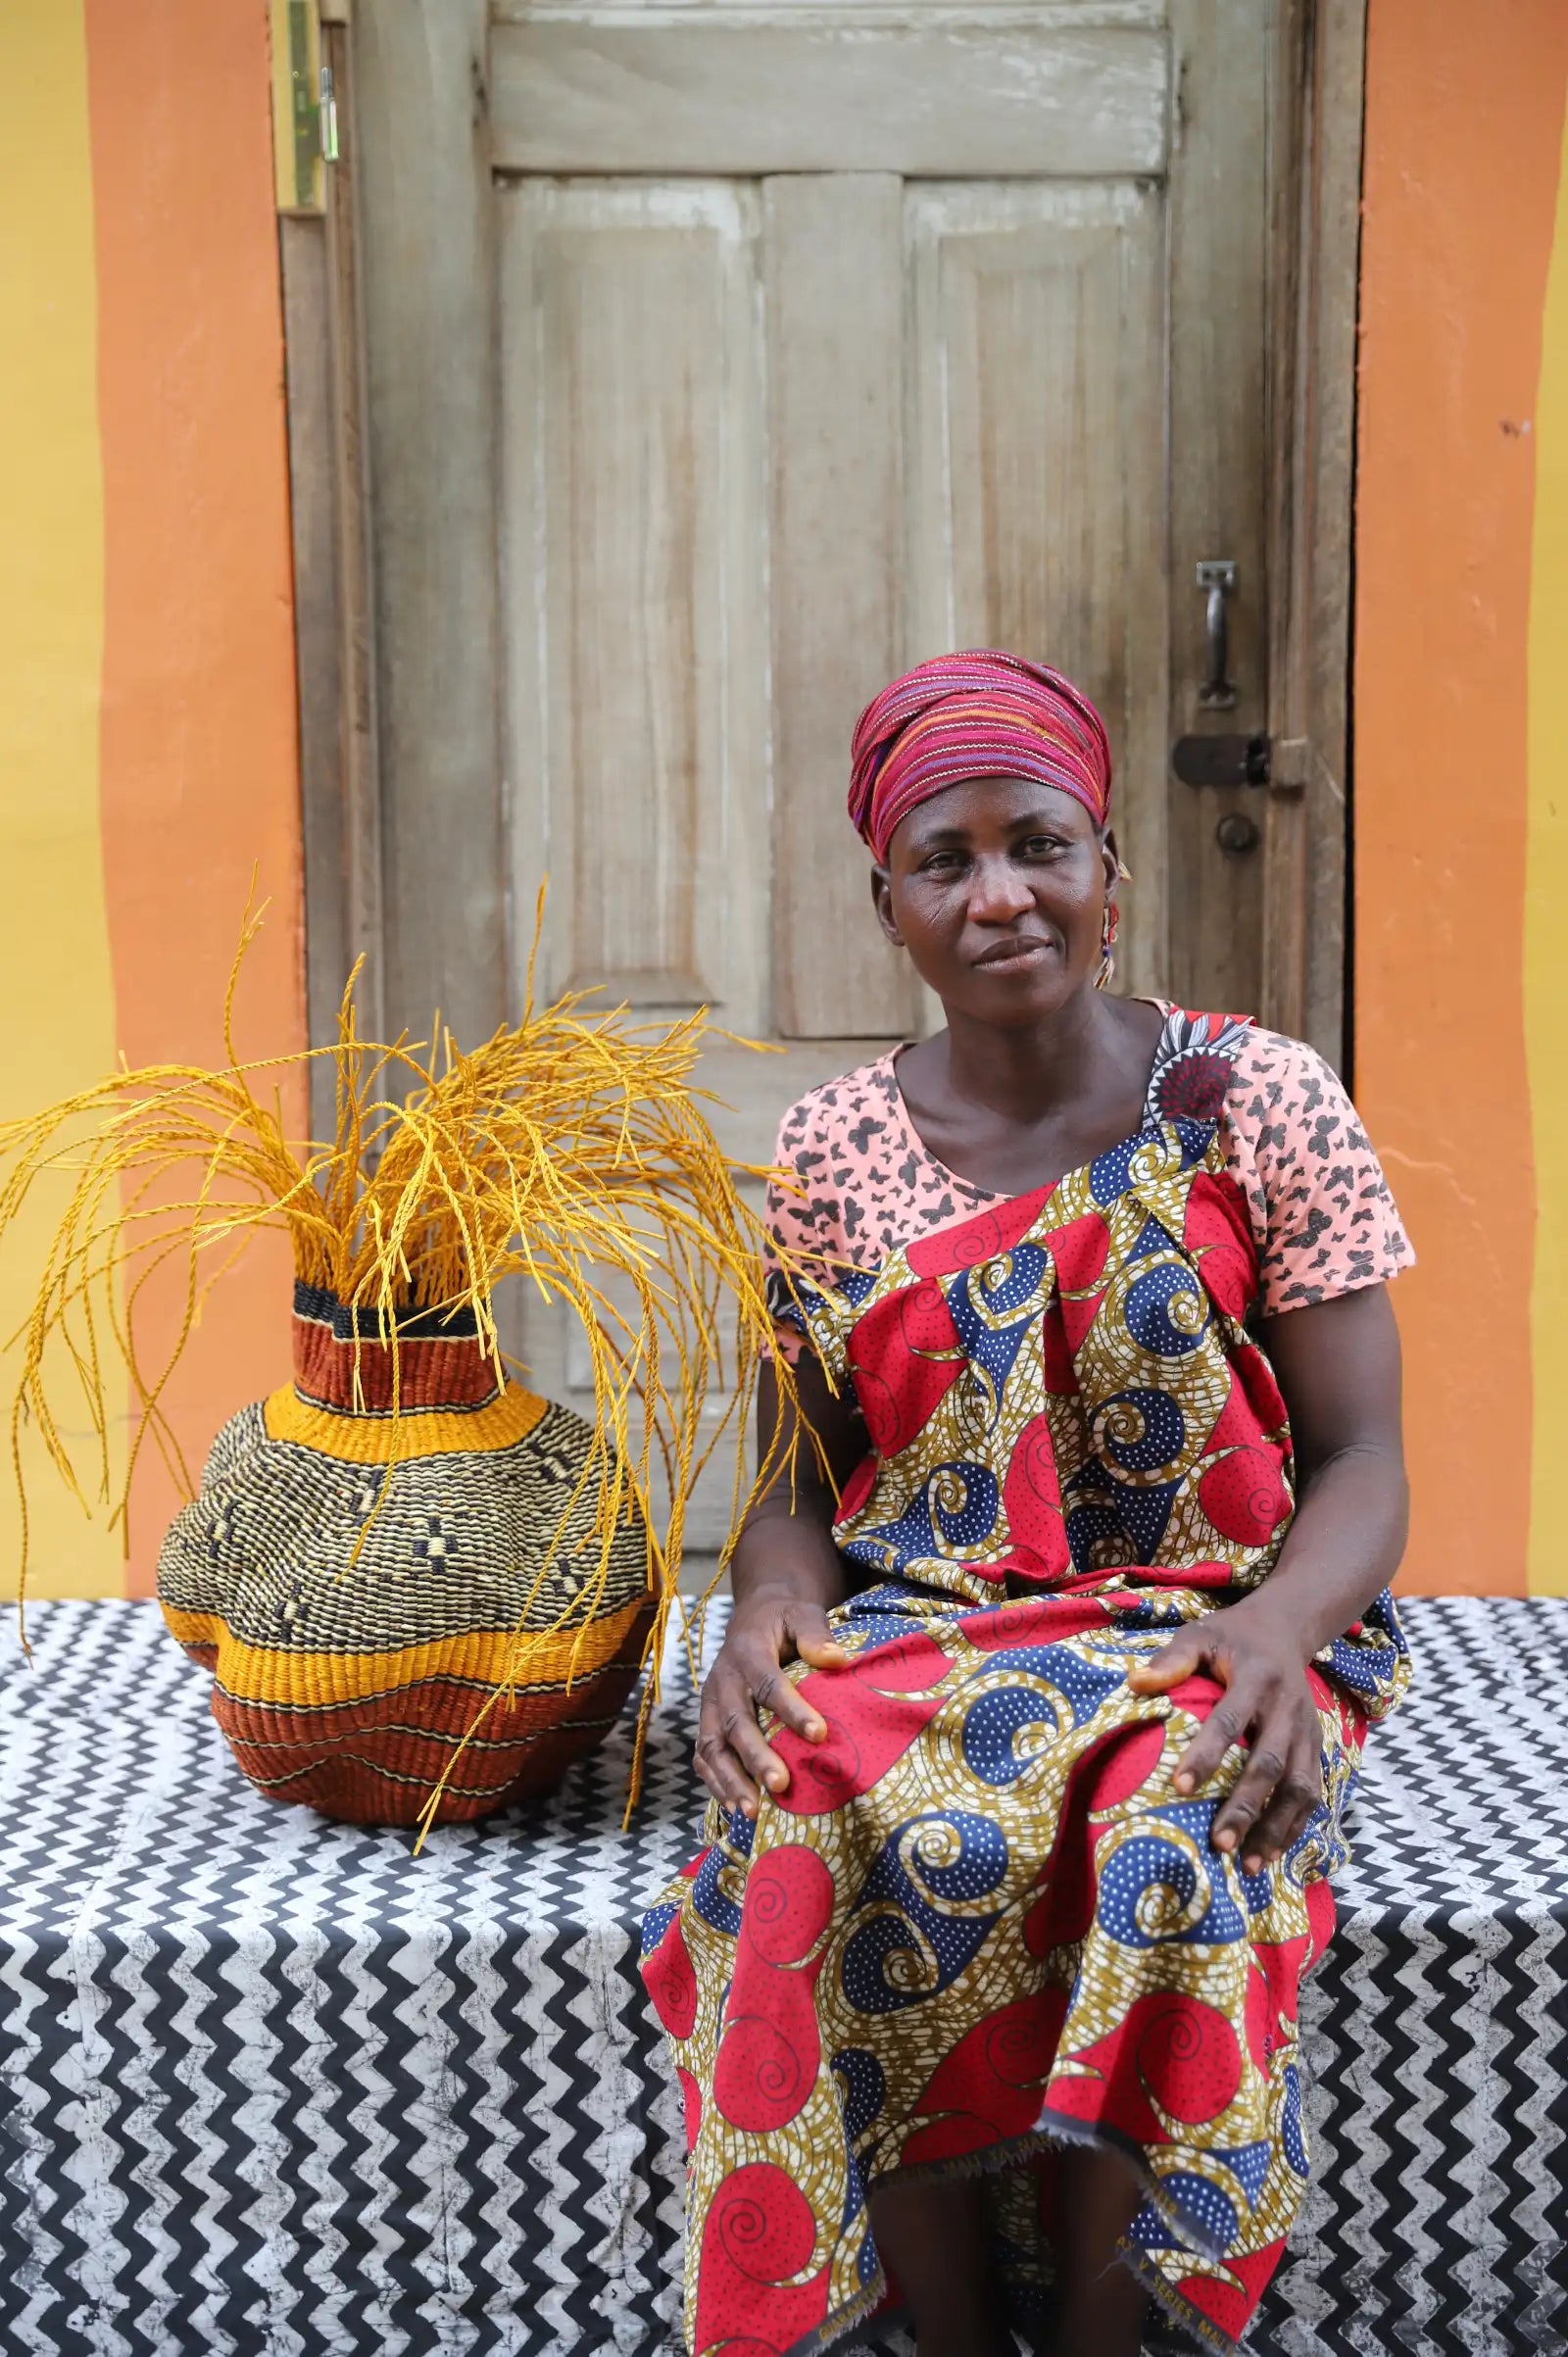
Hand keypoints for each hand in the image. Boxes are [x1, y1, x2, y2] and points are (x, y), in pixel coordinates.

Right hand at [693, 1589, 849, 1818]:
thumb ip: (815, 1634)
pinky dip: (715, 1784)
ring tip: (752, 1812)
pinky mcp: (708, 1722)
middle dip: (756, 1756)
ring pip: (712, 1746)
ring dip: (730, 1780)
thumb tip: (837, 1659)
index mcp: (747, 1652)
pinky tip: (736, 1810)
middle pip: (735, 1722)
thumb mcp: (801, 1614)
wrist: (753, 1618)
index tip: (820, 1734)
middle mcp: (723, 1681)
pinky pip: (704, 1757)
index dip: (792, 1710)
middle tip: (781, 1784)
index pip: (768, 1684)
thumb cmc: (784, 1621)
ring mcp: (711, 1705)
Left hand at [1126, 1603, 1323, 1876]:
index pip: (1230, 1721)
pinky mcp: (1316, 1748)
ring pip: (1299, 1788)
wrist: (1286, 1630)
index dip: (1207, 1755)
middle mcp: (1288, 1710)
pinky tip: (1270, 1855)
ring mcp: (1307, 1732)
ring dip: (1276, 1829)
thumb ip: (1173, 1658)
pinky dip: (1294, 1826)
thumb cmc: (1232, 1638)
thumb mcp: (1201, 1634)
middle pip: (1269, 1765)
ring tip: (1248, 1864)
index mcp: (1257, 1679)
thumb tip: (1135, 1683)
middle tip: (1219, 1843)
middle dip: (1245, 1807)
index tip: (1180, 1787)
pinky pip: (1311, 1793)